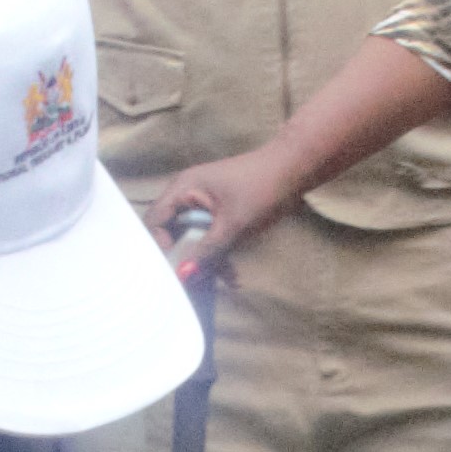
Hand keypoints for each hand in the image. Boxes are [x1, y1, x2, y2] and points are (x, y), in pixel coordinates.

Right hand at [149, 150, 295, 275]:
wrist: (295, 170)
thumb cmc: (261, 189)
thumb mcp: (232, 226)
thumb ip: (206, 252)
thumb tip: (183, 276)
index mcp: (183, 188)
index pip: (154, 220)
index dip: (158, 245)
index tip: (172, 266)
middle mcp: (188, 194)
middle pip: (172, 232)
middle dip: (183, 257)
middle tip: (192, 281)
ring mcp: (205, 203)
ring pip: (193, 238)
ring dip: (205, 260)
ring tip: (223, 279)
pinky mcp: (220, 212)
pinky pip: (210, 237)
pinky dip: (218, 254)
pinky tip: (232, 275)